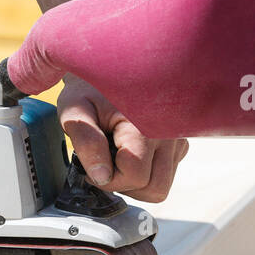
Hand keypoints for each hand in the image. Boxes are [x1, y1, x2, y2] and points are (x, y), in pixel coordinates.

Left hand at [57, 74, 188, 202]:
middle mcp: (168, 132)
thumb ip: (86, 142)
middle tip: (104, 166)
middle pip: (155, 188)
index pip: (135, 176)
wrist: (109, 66)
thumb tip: (101, 176)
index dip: (108, 180)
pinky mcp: (179, 143)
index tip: (92, 166)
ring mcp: (177, 138)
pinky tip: (129, 154)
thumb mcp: (75, 110)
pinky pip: (166, 174)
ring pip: (162, 185)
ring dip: (136, 183)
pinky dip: (146, 173)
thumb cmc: (88, 88)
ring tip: (115, 160)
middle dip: (125, 185)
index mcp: (144, 124)